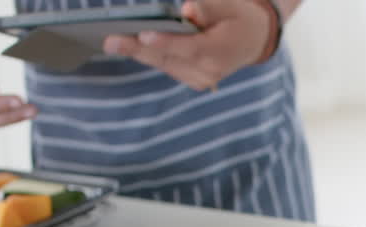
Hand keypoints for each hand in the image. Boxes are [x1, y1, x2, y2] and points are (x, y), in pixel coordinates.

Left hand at [103, 0, 274, 90]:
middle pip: (168, 59)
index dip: (165, 41)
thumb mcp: (229, 4)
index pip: (189, 47)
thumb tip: (186, 11)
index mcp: (220, 52)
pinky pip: (166, 66)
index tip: (144, 34)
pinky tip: (128, 45)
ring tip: (112, 42)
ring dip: (138, 52)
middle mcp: (209, 71)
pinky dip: (148, 55)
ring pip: (163, 64)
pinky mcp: (192, 80)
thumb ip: (208, 7)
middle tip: (110, 41)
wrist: (254, 40)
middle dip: (138, 48)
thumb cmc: (238, 16)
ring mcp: (200, 79)